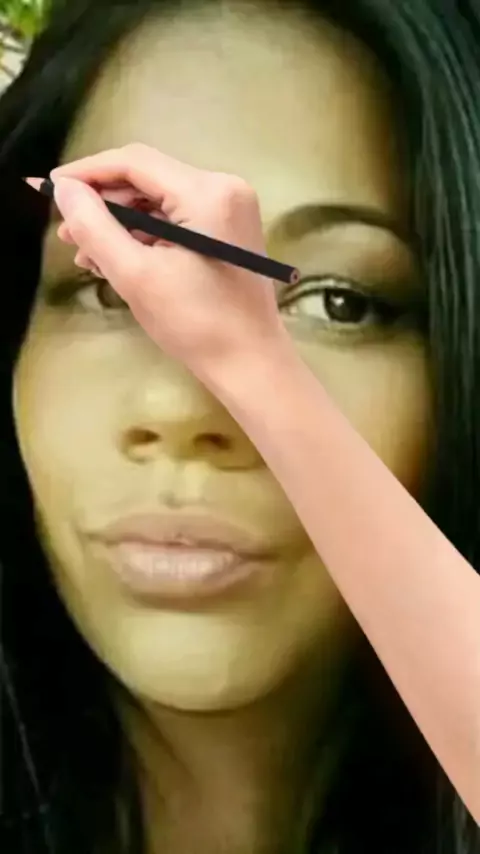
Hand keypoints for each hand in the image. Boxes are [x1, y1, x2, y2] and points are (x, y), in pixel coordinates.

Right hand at [49, 144, 287, 382]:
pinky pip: (176, 220)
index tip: (48, 189)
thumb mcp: (135, 276)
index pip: (134, 162)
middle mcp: (224, 188)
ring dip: (120, 223)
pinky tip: (117, 259)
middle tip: (65, 233)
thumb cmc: (195, 324)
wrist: (250, 363)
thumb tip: (63, 189)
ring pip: (159, 201)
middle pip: (147, 179)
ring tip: (85, 254)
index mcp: (207, 193)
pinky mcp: (228, 230)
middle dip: (103, 203)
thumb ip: (95, 227)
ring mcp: (230, 209)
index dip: (87, 172)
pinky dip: (145, 236)